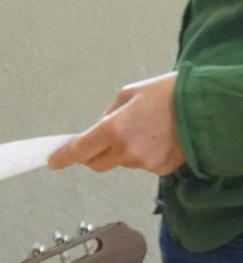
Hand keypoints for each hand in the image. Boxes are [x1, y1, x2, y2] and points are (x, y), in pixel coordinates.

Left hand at [48, 72, 184, 175]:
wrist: (208, 105)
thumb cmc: (170, 93)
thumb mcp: (130, 94)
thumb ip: (108, 115)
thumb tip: (97, 129)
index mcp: (114, 129)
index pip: (79, 150)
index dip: (63, 157)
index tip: (53, 161)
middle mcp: (126, 151)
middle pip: (96, 163)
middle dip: (94, 153)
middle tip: (104, 138)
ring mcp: (144, 163)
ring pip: (121, 162)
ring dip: (123, 151)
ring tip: (146, 129)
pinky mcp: (160, 170)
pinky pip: (142, 165)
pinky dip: (144, 154)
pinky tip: (159, 138)